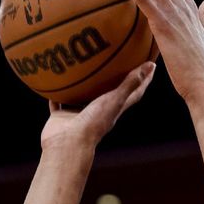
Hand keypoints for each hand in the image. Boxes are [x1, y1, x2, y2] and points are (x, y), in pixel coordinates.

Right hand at [40, 61, 154, 150]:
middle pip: (109, 92)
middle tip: (117, 59)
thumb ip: (130, 83)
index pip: (134, 91)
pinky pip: (58, 102)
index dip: (144, 79)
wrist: (67, 144)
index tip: (151, 64)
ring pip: (81, 96)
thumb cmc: (93, 123)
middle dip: (114, 77)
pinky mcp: (62, 117)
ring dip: (83, 84)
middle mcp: (98, 111)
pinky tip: (52, 76)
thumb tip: (151, 65)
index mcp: (114, 108)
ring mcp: (79, 115)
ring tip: (81, 64)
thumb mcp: (114, 100)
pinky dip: (55, 92)